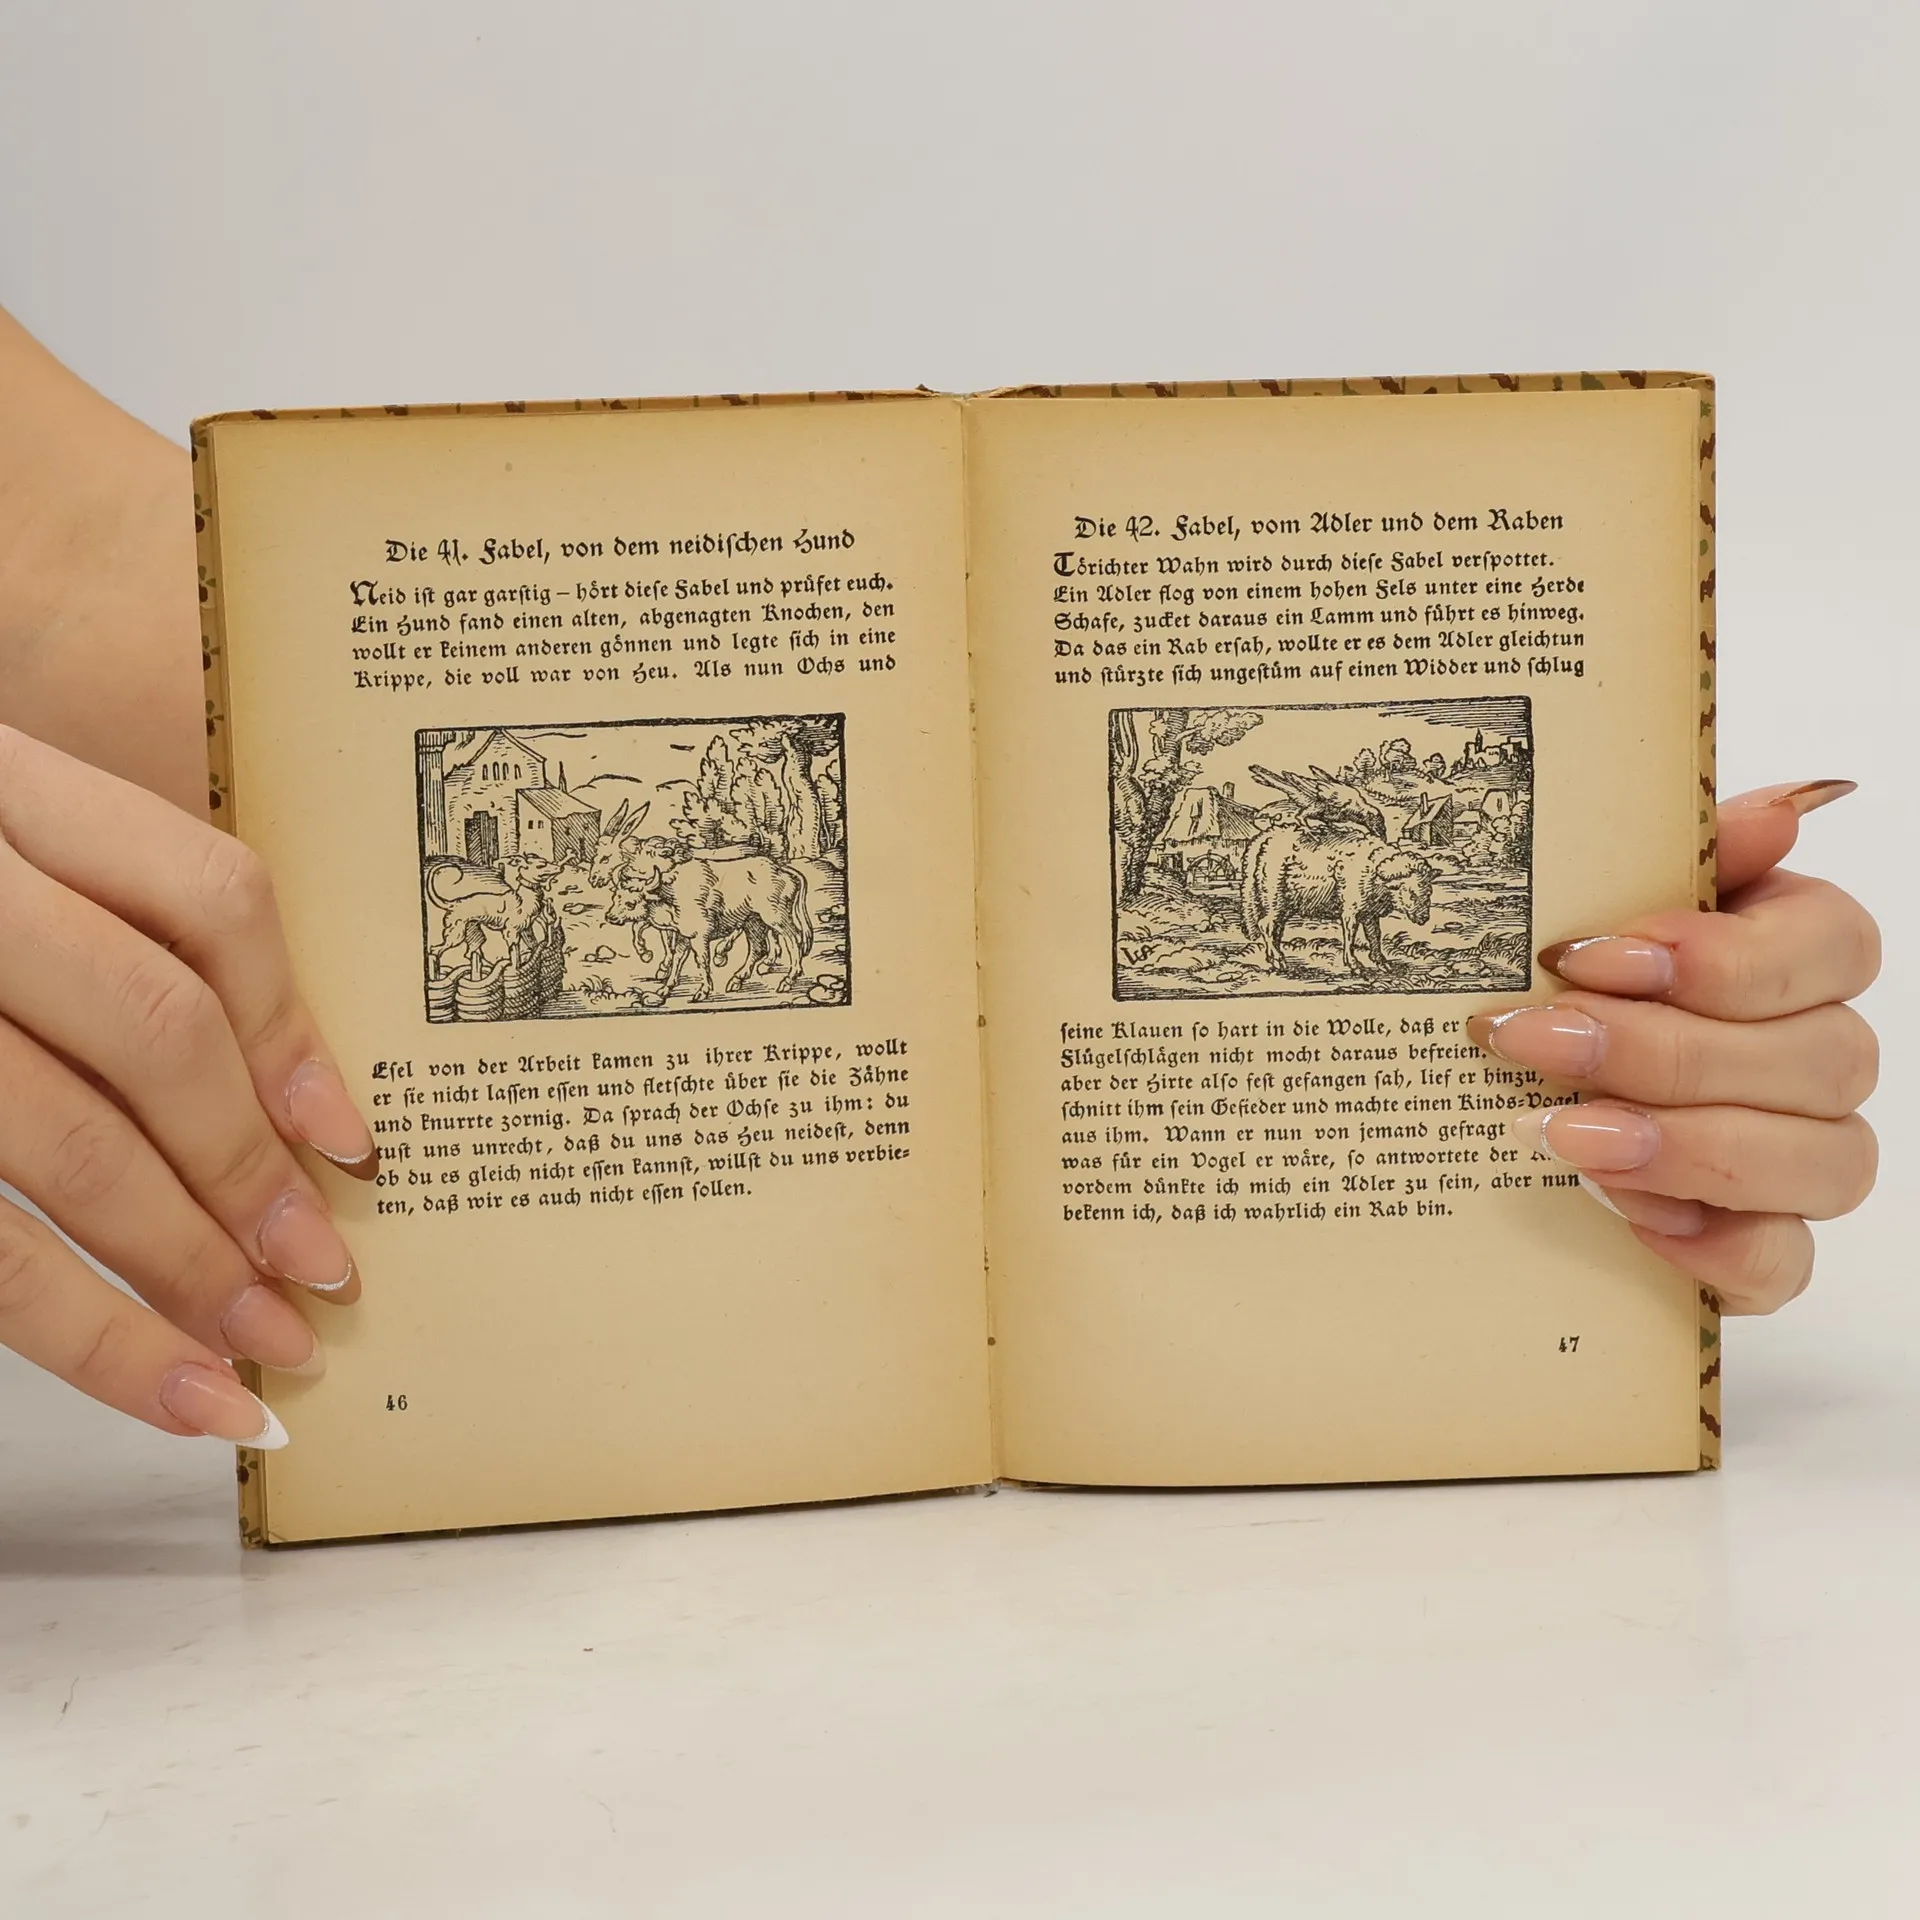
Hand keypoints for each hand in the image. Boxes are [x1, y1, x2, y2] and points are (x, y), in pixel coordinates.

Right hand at [0, 729, 375, 1443]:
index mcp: (10, 793)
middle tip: (319, 1276)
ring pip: (66, 1148)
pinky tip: (160, 1385)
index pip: (208, 897)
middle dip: (248, 1170)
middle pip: (153, 1029)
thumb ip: (110, 929)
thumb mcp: (8, 855)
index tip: (351, 1144)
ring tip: (260, 1358)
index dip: (294, 1030)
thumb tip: (287, 1107)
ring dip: (180, 1272)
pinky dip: (83, 1332)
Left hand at [1467, 781, 1877, 1312]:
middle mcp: (1818, 1056)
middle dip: (1664, 1051)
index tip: (1589, 957)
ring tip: (1565, 1134)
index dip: (1727, 958)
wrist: (1499, 1098)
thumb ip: (1684, 852)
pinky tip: (1623, 1215)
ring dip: (1687, 1146)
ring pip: (1824, 1160)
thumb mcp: (1594, 903)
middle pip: (1821, 1057)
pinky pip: (1782, 1262)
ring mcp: (1801, 1158)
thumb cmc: (1561, 985)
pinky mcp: (1759, 1247)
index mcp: (1794, 953)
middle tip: (1538, 1041)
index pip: (1837, 945)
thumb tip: (1784, 808)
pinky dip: (1711, 1245)